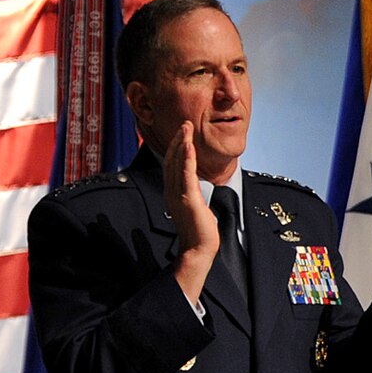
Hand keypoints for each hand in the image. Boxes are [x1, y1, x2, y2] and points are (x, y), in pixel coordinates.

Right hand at [163, 123, 216, 299]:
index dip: (176, 147)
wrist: (199, 249)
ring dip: (181, 144)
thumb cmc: (199, 230)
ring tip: (185, 128)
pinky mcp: (187, 198)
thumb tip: (197, 190)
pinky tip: (188, 146)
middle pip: (172, 159)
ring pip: (177, 164)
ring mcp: (178, 194)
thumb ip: (192, 195)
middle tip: (183, 123)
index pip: (173, 164)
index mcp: (174, 191)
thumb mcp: (196, 207)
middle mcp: (172, 190)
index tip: (182, 133)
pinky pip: (186, 175)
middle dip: (177, 140)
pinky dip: (186, 159)